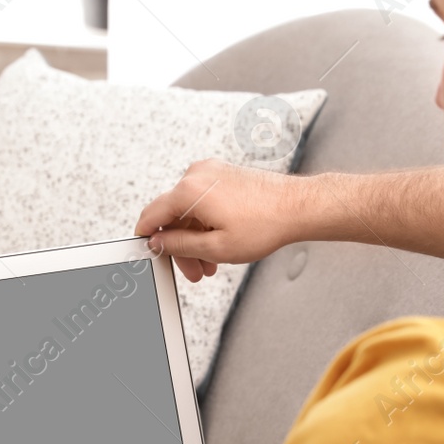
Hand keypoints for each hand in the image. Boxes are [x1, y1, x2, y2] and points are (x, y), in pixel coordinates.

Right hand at [134, 159, 306, 281]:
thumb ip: (179, 245)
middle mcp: (197, 175)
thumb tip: (158, 243)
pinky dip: (206, 223)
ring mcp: (211, 172)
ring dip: (195, 238)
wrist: (297, 207)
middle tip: (193, 270)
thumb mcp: (215, 247)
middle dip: (180, 246)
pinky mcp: (223, 175)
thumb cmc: (266, 224)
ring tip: (210, 263)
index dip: (146, 237)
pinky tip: (217, 243)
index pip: (151, 215)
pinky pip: (203, 201)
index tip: (146, 250)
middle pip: (173, 216)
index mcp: (189, 190)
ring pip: (189, 211)